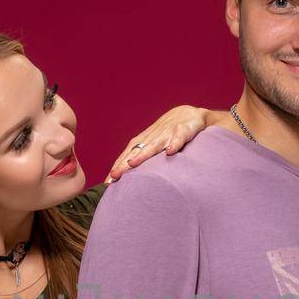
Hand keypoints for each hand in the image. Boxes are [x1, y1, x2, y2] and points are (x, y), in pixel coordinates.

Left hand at [105, 106, 223, 182]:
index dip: (118, 168)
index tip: (107, 183)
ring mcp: (167, 133)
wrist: (191, 115)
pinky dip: (174, 143)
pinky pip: (178, 137)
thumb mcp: (155, 147)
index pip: (127, 155)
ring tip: (132, 164)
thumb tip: (130, 180)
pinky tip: (170, 151)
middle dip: (124, 164)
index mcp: (144, 142)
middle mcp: (152, 138)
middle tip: (113, 176)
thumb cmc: (170, 134)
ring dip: (143, 154)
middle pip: (136, 152)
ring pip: (154, 145)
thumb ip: (144, 160)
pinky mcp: (184, 130)